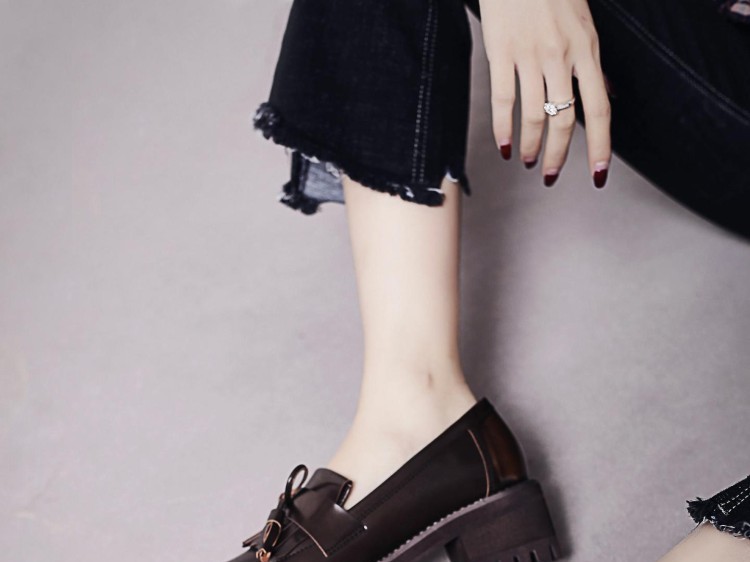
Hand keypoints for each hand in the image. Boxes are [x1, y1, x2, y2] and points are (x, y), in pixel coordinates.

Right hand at [477, 0, 611, 186]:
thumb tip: (607, 93)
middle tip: (551, 174)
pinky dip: (503, 129)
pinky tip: (503, 146)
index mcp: (587, 49)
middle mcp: (561, 55)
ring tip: (527, 160)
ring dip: (530, 146)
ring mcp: (530, 55)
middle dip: (560, 154)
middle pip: (565, 119)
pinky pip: (503, 100)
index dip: (600, 146)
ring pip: (534, 115)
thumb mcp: (583, 24)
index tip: (598, 174)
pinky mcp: (501, 53)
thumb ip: (591, 63)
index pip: (600, 108)